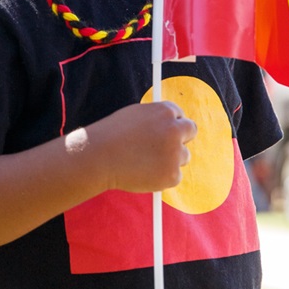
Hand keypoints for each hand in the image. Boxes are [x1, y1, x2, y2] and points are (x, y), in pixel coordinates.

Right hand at [81, 101, 196, 193]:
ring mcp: (175, 153)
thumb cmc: (110, 136)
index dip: (172, 125)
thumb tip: (169, 125)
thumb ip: (155, 120)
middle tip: (166, 148)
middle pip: (191, 131)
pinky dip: (162, 177)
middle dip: (181, 139)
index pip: (180, 116)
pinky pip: (174, 176)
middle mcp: (174, 129)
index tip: (166, 133)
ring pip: (183, 156)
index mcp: (165, 111)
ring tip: (143, 161)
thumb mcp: (134, 116)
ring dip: (170, 159)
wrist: (98, 158)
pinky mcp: (173, 175)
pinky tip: (143, 173)